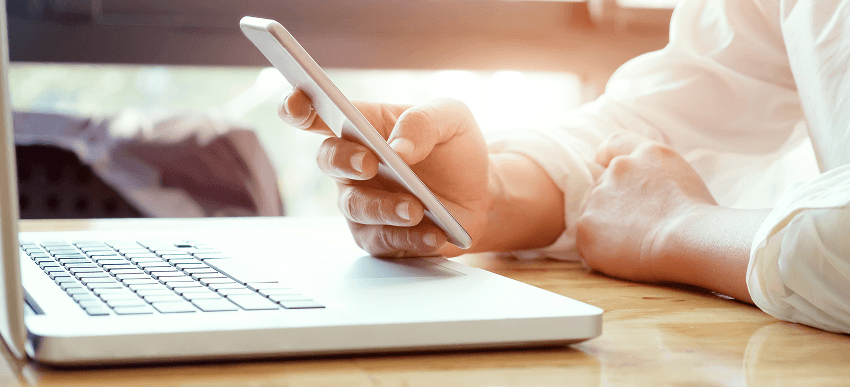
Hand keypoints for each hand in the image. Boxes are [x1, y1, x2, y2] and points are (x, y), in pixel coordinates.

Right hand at [279, 89, 490, 256]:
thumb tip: (398, 147)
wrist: (481, 195)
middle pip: (329, 158)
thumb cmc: (455, 150)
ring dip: (384, 208)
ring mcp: (361, 201)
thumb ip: (423, 122)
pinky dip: (409, 238)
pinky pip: (383, 241)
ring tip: (416, 209)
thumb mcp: (452, 119)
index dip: (297, 107)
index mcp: (363, 125)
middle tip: (370, 164)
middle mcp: (353, 163)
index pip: (318, 113)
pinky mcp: (377, 236)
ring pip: (356, 206)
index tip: (296, 104)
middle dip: (345, 160)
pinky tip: (434, 234)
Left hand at [576, 132, 717, 281]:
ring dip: (607, 227)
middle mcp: (619, 167)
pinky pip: (588, 240)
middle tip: (637, 227)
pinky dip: (601, 250)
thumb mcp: (686, 179)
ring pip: (595, 212)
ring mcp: (599, 195)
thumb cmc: (702, 220)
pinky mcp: (586, 225)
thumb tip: (647, 191)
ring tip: (635, 245)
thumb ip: (657, 175)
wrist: (690, 240)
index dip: (607, 157)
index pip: (615, 143)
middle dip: (614, 204)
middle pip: (604, 184)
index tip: (604, 168)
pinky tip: (624, 257)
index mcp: (647, 154)